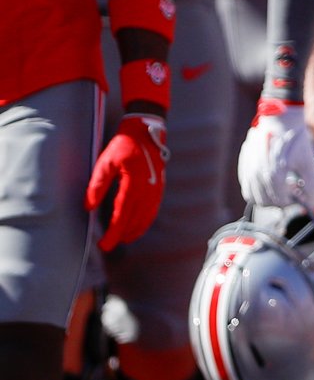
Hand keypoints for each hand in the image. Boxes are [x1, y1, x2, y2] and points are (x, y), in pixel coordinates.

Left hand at [88, 114, 166, 250]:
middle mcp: (148, 190)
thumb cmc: (123, 146)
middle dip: (121, 235)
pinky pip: (153, 210)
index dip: (113, 232)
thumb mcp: (105, 162)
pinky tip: (138, 225)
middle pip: (135, 220)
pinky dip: (145, 221)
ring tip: (123, 239)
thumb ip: (97, 185)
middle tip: (108, 246)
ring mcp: (156, 190)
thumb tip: (89, 207)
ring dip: (135, 231)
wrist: (146, 132)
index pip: (122, 215)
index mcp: (134, 184)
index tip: (104, 244)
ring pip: (146, 217)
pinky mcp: (159, 188)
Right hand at [238, 98, 313, 207]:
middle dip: (279, 202)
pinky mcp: (243, 165)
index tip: (299, 200)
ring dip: (267, 198)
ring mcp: (248, 169)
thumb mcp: (309, 164)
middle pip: (266, 201)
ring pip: (253, 197)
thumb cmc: (296, 142)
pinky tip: (269, 183)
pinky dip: (257, 190)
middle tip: (290, 196)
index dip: (291, 203)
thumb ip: (312, 187)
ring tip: (281, 189)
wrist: (281, 120)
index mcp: (275, 173)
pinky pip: (246, 186)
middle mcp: (258, 173)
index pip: (280, 200)